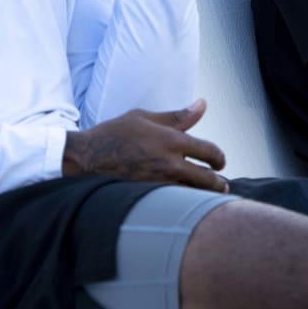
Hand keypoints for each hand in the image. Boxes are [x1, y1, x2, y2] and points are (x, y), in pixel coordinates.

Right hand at [60, 98, 227, 192]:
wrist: (86, 158)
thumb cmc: (114, 134)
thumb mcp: (145, 118)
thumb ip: (177, 116)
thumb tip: (202, 105)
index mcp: (171, 140)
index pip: (209, 151)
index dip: (219, 158)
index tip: (219, 162)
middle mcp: (169, 163)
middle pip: (208, 180)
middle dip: (218, 183)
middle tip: (221, 184)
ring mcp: (159, 183)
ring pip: (193, 195)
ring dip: (203, 196)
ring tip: (208, 196)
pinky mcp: (149, 196)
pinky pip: (175, 203)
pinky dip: (184, 203)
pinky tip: (184, 202)